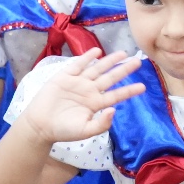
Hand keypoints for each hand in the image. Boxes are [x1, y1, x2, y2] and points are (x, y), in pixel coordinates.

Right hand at [21, 49, 145, 144]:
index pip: (116, 95)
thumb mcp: (85, 131)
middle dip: (124, 70)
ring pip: (97, 69)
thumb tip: (114, 110)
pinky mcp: (65, 76)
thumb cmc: (63, 130)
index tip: (143, 87)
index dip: (129, 90)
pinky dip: (87, 57)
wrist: (40, 125)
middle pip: (110, 78)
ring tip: (123, 53)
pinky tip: (97, 51)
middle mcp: (90, 91)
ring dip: (110, 61)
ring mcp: (78, 82)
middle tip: (138, 62)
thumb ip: (102, 124)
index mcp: (96, 104)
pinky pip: (78, 65)